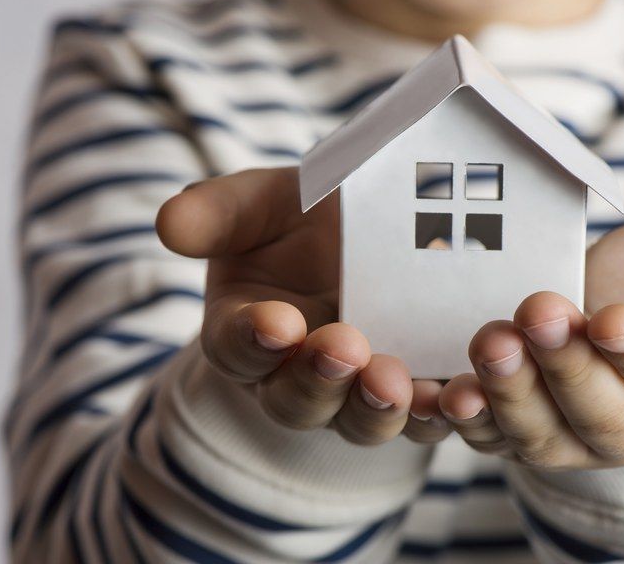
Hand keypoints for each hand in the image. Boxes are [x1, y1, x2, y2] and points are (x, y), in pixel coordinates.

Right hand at [156, 168, 451, 445]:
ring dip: (376, 408)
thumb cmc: (300, 216)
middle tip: (342, 348)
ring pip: (358, 420)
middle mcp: (294, 376)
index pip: (236, 346)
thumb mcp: (260, 203)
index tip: (276, 321)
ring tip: (395, 382)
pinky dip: (438, 414)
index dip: (252, 339)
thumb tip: (168, 224)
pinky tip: (455, 398)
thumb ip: (217, 214)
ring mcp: (355, 392)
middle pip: (295, 399)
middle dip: (317, 379)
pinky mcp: (414, 394)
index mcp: (246, 331)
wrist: (371, 224)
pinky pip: (422, 418)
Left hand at [440, 216, 623, 467]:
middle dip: (565, 366)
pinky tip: (434, 393)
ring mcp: (567, 435)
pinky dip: (457, 418)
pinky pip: (483, 433)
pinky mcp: (512, 429)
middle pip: (598, 412)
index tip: (616, 322)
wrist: (607, 308)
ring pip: (536, 432)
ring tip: (487, 344)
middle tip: (537, 314)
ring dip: (507, 392)